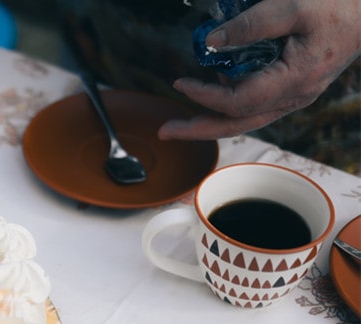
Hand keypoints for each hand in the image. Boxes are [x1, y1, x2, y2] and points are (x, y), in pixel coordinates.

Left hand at [159, 0, 360, 140]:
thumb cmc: (338, 4)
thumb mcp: (294, 6)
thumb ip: (251, 24)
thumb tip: (211, 43)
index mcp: (294, 81)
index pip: (238, 103)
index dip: (204, 96)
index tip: (180, 83)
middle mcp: (294, 96)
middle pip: (237, 125)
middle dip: (198, 130)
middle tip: (165, 132)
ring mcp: (295, 96)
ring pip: (246, 120)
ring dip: (210, 121)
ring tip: (180, 121)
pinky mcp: (293, 89)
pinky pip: (256, 106)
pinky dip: (229, 105)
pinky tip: (211, 93)